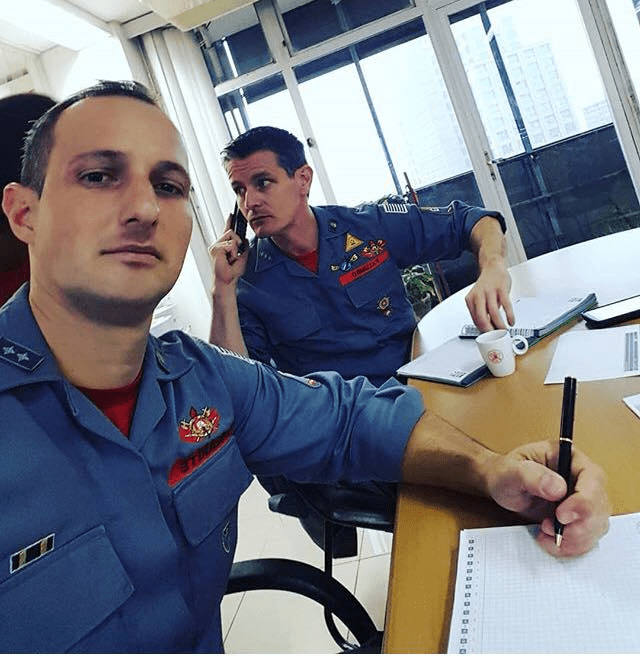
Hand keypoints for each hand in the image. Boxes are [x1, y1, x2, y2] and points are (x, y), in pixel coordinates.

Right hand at [209, 215, 247, 287]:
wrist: (228, 279)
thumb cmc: (233, 271)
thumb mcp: (243, 256)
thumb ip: (244, 246)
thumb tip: (244, 238)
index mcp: (224, 245)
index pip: (227, 230)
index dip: (229, 222)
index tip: (231, 214)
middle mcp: (218, 244)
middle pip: (231, 232)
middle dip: (237, 242)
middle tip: (234, 255)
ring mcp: (215, 246)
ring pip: (231, 237)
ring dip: (235, 249)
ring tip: (231, 258)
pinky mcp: (215, 249)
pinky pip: (230, 244)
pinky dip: (232, 252)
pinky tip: (228, 259)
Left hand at [465, 259, 513, 331]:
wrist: (492, 267)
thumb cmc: (486, 284)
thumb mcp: (479, 298)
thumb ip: (482, 311)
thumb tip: (487, 327)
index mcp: (470, 300)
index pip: (475, 319)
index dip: (482, 330)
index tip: (488, 336)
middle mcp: (478, 296)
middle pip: (481, 318)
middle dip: (489, 330)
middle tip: (496, 336)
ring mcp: (489, 292)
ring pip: (494, 313)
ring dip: (500, 325)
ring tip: (504, 330)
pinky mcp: (501, 289)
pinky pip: (506, 305)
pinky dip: (509, 316)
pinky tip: (511, 321)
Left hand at [485, 440, 609, 556]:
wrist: (501, 486)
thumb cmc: (505, 472)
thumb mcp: (511, 471)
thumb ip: (531, 476)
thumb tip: (558, 488)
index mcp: (570, 457)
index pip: (593, 479)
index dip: (584, 501)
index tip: (561, 516)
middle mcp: (583, 477)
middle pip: (600, 506)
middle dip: (578, 526)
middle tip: (548, 529)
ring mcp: (584, 499)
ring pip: (597, 525)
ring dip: (573, 539)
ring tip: (544, 534)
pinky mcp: (580, 518)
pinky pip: (587, 537)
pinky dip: (571, 546)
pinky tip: (549, 541)